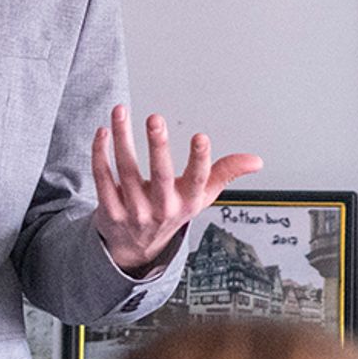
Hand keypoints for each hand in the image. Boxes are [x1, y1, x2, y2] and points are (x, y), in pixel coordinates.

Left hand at [94, 104, 260, 275]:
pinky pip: (103, 179)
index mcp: (187, 202)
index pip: (197, 180)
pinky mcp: (109, 210)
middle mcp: (161, 208)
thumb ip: (226, 173)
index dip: (200, 160)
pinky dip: (101, 155)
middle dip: (158, 146)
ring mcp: (134, 211)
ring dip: (122, 138)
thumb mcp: (201, 197)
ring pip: (126, 170)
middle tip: (156, 119)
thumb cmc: (171, 213)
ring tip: (121, 111)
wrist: (136, 247)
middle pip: (160, 176)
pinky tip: (103, 132)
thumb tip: (256, 160)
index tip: (201, 137)